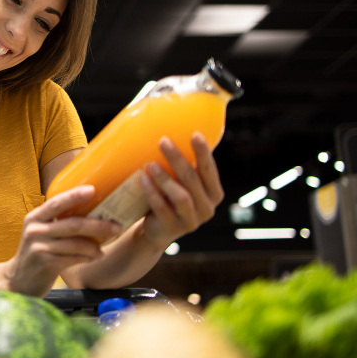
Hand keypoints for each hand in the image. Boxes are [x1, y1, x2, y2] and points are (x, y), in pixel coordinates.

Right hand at [3, 185, 121, 296]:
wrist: (18, 280)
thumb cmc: (36, 253)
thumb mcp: (40, 233)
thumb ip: (57, 223)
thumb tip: (92, 213)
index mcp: (35, 218)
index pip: (56, 202)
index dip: (75, 195)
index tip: (93, 189)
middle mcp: (35, 230)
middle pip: (73, 224)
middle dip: (98, 225)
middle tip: (117, 227)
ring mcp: (40, 248)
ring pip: (76, 244)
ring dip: (95, 246)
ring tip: (104, 249)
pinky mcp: (46, 264)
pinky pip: (74, 258)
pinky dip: (88, 257)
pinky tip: (95, 257)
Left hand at [138, 133, 223, 250]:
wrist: (156, 229)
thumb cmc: (169, 198)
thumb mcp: (181, 183)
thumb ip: (183, 166)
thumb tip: (173, 128)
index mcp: (213, 193)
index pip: (210, 170)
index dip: (203, 153)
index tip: (195, 134)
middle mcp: (207, 208)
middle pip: (193, 180)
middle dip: (178, 159)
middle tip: (163, 141)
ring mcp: (191, 221)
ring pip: (181, 196)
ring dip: (165, 178)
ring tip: (150, 164)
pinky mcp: (173, 229)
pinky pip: (163, 209)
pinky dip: (152, 193)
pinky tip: (142, 180)